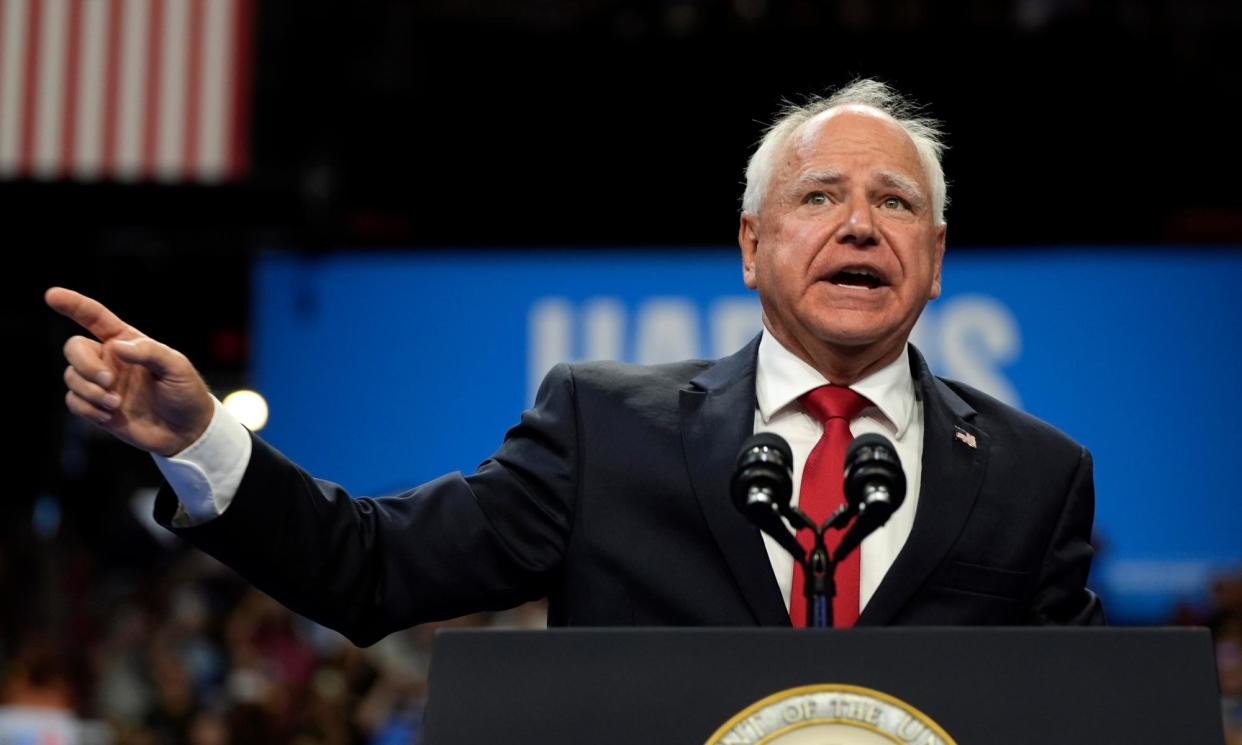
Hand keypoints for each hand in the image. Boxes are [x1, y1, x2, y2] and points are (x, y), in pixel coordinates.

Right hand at [46, 287, 214, 456]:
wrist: (187, 430)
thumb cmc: (185, 392)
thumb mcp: (177, 367)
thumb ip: (150, 353)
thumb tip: (115, 347)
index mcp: (127, 341)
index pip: (95, 318)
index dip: (73, 305)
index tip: (52, 295)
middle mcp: (109, 359)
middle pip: (74, 348)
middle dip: (85, 364)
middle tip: (108, 381)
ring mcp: (102, 384)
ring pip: (71, 377)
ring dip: (90, 391)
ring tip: (116, 404)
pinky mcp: (97, 407)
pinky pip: (73, 401)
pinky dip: (87, 408)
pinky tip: (109, 416)